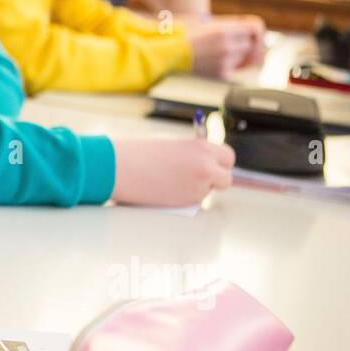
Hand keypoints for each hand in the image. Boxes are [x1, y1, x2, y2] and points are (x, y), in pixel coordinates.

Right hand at [111, 138, 235, 206]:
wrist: (122, 168)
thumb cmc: (142, 154)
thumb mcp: (175, 148)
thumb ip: (194, 155)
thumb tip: (206, 165)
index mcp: (203, 149)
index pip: (228, 157)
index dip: (220, 161)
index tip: (211, 162)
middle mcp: (206, 168)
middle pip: (226, 178)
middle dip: (217, 179)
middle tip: (201, 176)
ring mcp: (198, 187)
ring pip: (209, 191)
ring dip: (198, 188)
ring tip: (174, 180)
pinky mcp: (187, 202)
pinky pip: (195, 200)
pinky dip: (186, 196)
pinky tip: (168, 189)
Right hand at [185, 15, 265, 76]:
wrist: (171, 54)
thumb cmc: (187, 36)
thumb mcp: (208, 24)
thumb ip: (229, 25)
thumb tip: (247, 29)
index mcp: (223, 30)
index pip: (252, 29)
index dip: (251, 31)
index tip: (248, 32)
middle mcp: (227, 46)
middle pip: (249, 44)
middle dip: (241, 43)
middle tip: (230, 42)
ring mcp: (225, 61)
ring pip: (243, 57)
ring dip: (236, 55)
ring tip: (219, 52)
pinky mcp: (221, 73)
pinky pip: (234, 68)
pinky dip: (228, 65)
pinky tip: (215, 60)